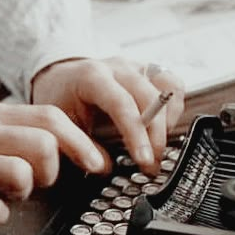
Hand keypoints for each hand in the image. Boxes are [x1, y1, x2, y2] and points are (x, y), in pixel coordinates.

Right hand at [0, 102, 110, 224]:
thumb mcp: (5, 140)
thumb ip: (42, 141)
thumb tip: (99, 159)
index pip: (50, 118)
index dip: (81, 143)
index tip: (100, 165)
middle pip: (44, 144)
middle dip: (50, 170)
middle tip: (36, 180)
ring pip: (21, 173)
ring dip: (24, 189)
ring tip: (8, 192)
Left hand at [32, 57, 184, 173]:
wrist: (63, 78)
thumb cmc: (61, 99)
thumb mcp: (61, 124)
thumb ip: (82, 145)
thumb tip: (107, 168)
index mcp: (92, 76)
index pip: (122, 104)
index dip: (137, 135)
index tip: (145, 161)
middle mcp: (118, 68)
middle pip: (151, 97)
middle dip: (156, 135)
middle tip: (151, 163)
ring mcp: (136, 67)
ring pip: (169, 88)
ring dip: (167, 121)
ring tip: (156, 144)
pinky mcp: (147, 72)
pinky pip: (173, 86)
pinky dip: (173, 108)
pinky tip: (161, 126)